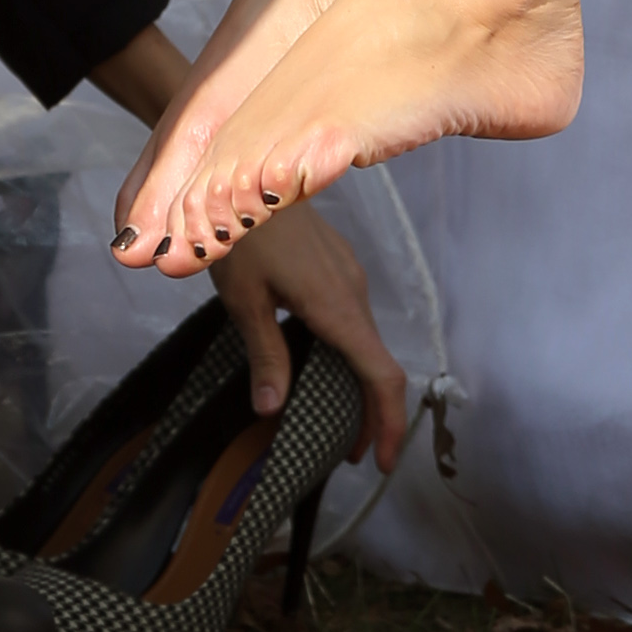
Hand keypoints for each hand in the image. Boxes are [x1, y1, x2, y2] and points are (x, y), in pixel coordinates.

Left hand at [208, 202, 406, 470]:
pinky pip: (354, 320)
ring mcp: (349, 276)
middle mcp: (353, 292)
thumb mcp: (245, 300)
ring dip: (357, 384)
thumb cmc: (244, 234)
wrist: (253, 171)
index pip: (381, 374)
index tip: (380, 461)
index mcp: (337, 307)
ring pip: (366, 341)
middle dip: (370, 414)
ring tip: (331, 419)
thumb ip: (266, 353)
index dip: (387, 422)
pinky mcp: (338, 267)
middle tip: (347, 455)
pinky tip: (320, 366)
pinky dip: (348, 355)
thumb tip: (273, 409)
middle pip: (377, 363)